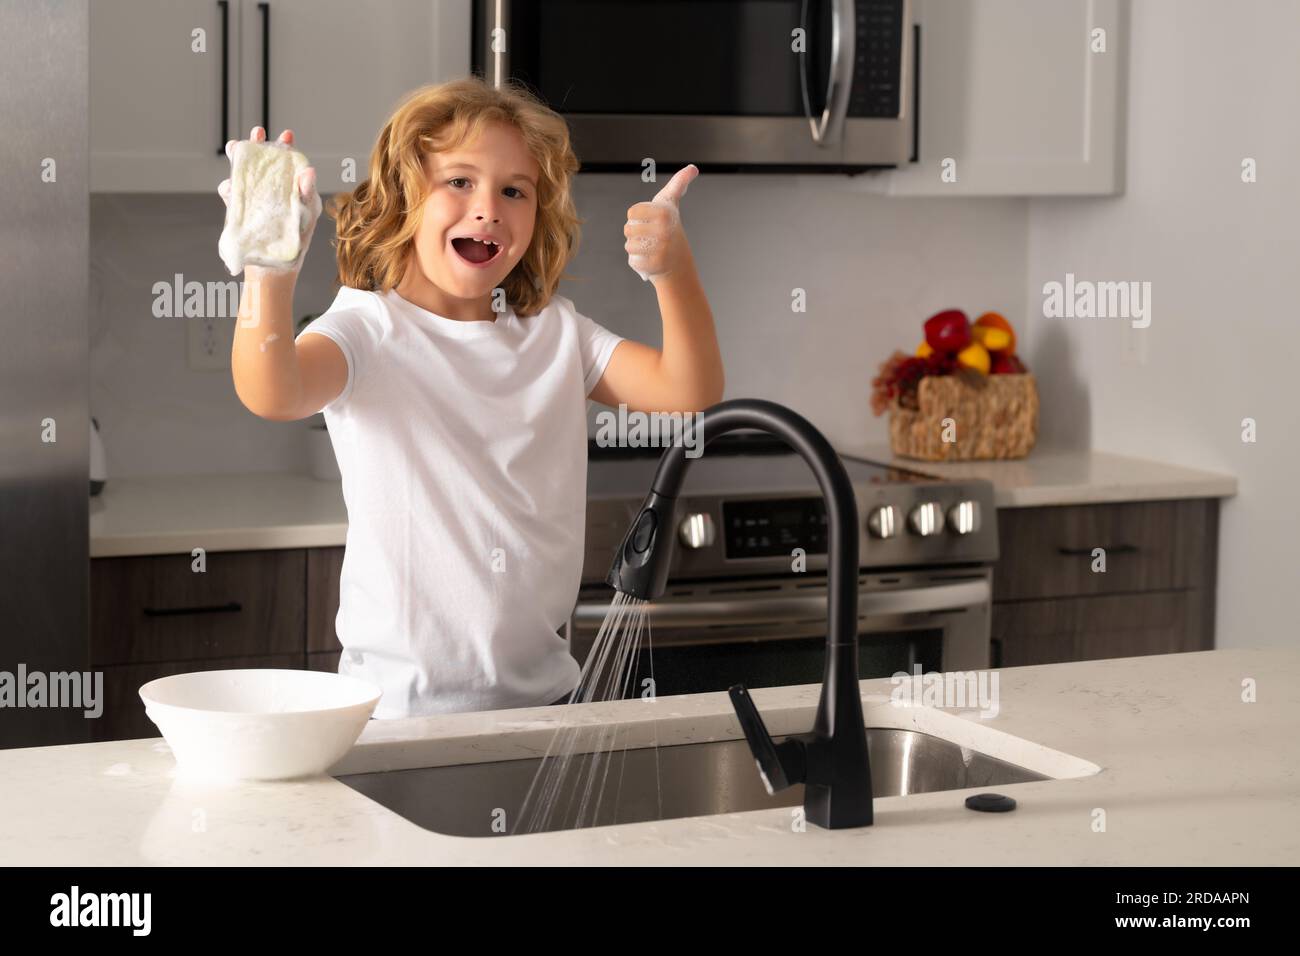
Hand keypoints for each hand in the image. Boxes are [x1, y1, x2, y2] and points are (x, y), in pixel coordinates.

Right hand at [218, 126, 321, 278]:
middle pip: (262, 161)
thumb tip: (309, 170)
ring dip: (238, 158)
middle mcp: (272, 189)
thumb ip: (306, 194)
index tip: (287, 134)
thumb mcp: (305, 216)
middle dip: (257, 144)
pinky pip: (231, 192)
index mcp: (291, 188)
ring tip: (236, 148)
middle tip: (257, 133)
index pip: (289, 162)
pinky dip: (228, 187)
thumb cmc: (295, 242)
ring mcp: (254, 198)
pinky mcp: (239, 209)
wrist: (273, 269)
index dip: (286, 146)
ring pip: (243, 172)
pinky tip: (230, 187)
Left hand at [625, 164, 698, 283]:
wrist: (678, 262)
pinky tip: (649, 260)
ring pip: (629, 246)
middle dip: (634, 234)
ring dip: (634, 248)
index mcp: (664, 213)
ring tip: (649, 248)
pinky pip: (633, 261)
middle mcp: (664, 230)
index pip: (632, 213)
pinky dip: (637, 262)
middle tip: (649, 237)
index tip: (649, 222)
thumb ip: (679, 183)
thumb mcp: (671, 203)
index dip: (636, 218)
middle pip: (628, 229)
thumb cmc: (670, 227)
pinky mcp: (656, 266)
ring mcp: (661, 249)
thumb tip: (693, 167)